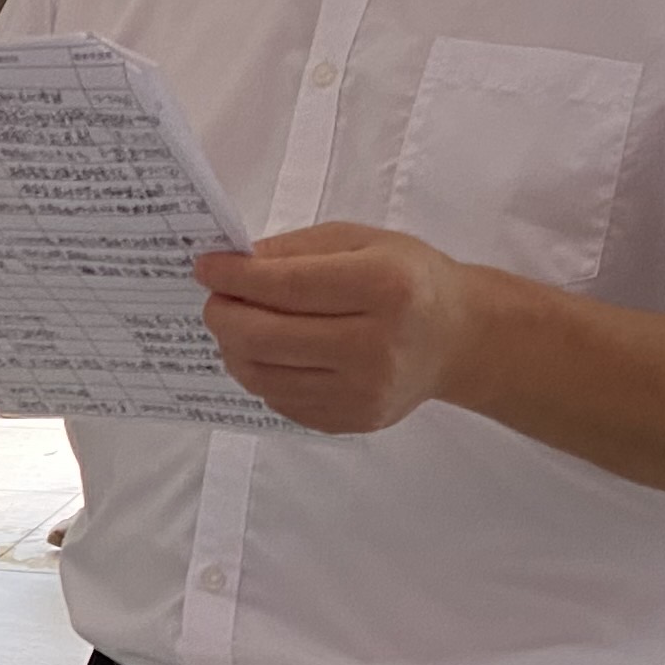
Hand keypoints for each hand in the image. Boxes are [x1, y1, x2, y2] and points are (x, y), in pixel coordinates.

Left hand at [192, 221, 479, 435]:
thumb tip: (231, 265)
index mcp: (384, 287)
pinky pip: (279, 401)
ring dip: (235, 348)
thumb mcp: (360, 242)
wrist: (458, 338)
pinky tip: (270, 353)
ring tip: (240, 325)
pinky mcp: (352, 421)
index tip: (206, 267)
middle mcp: (376, 346)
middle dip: (224, 315)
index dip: (235, 278)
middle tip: (216, 299)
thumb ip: (294, 251)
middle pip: (265, 338)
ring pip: (262, 376)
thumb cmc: (408, 279)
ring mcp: (363, 392)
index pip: (286, 286)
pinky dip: (261, 374)